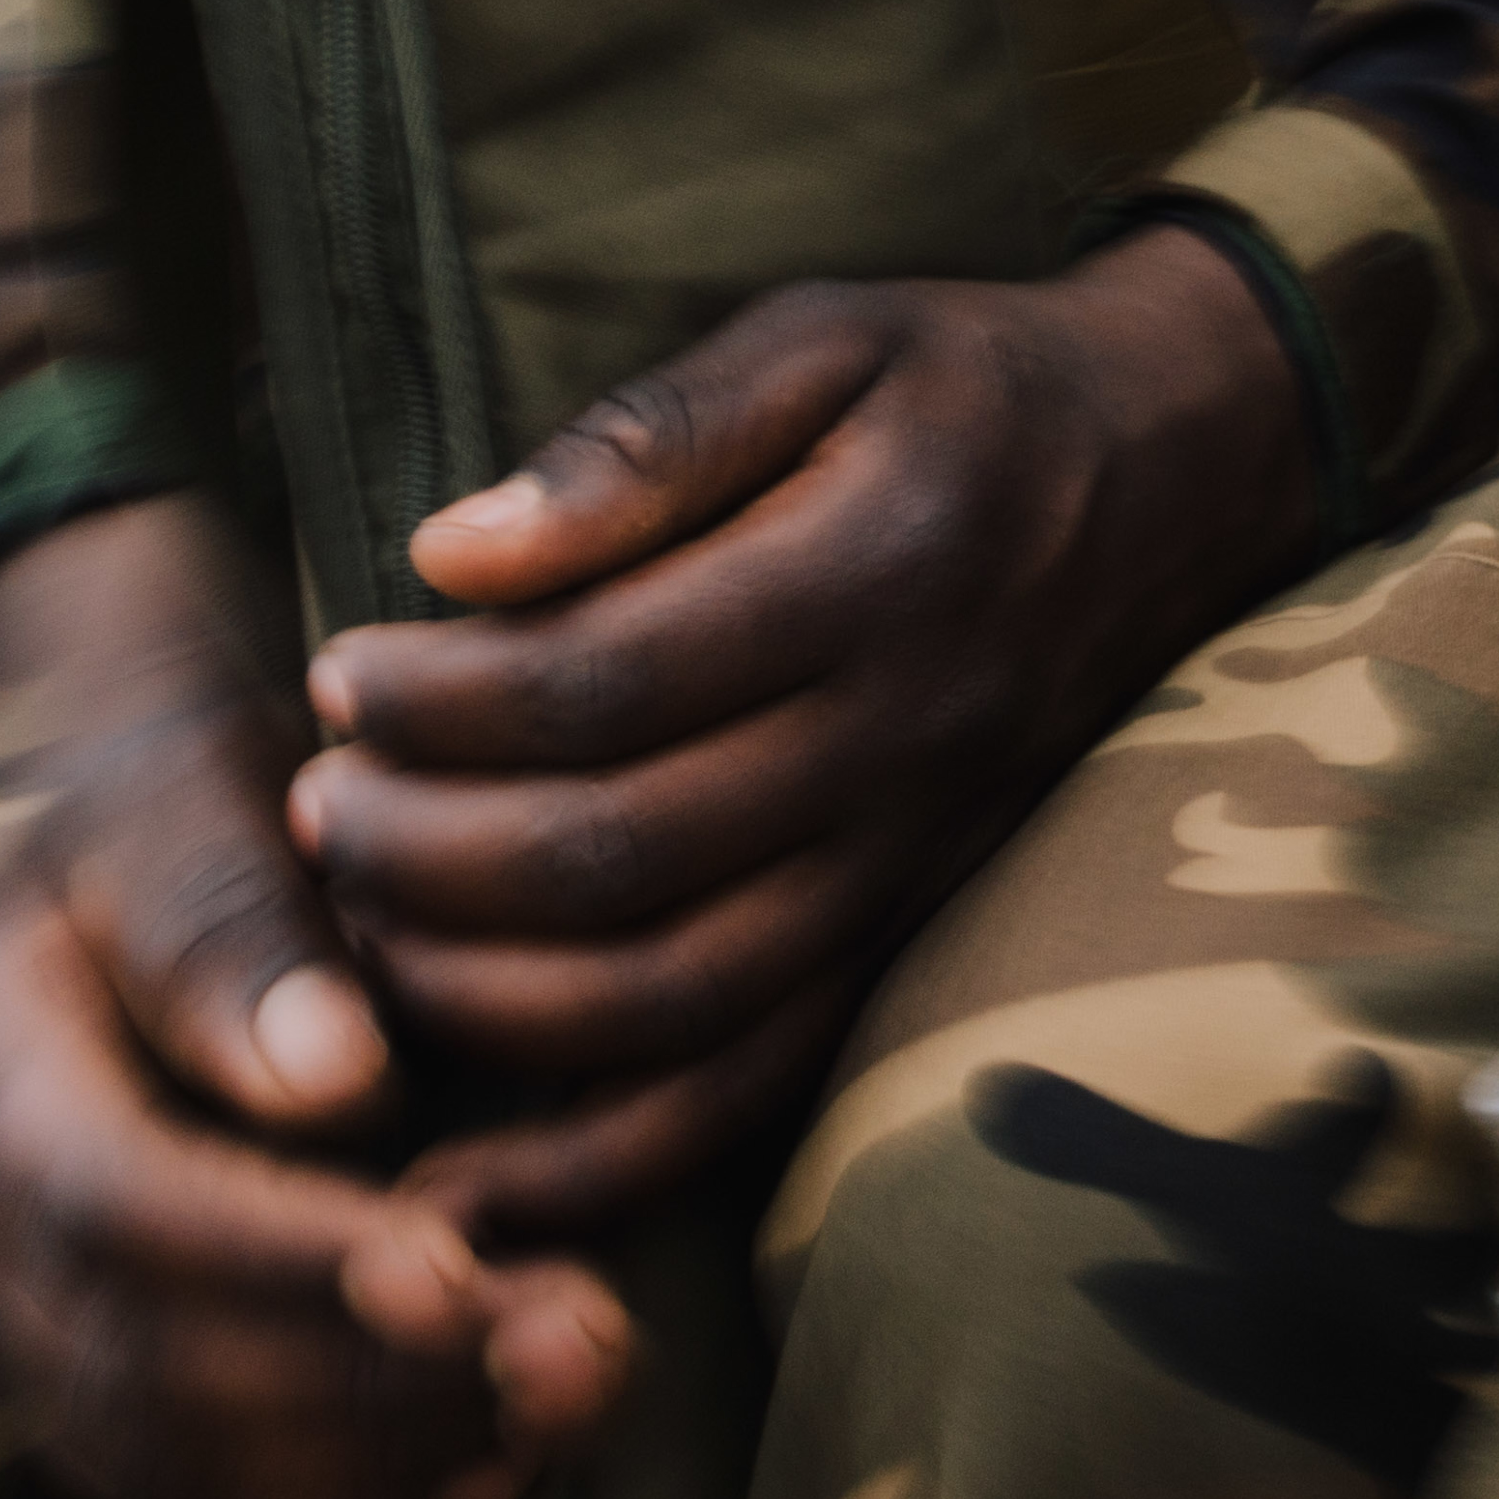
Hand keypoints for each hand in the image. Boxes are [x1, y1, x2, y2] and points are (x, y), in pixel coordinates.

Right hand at [0, 503, 627, 1498]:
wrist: (116, 883)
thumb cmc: (164, 818)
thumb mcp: (170, 805)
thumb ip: (228, 926)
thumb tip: (336, 1076)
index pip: (116, 1211)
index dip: (282, 1255)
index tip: (452, 1261)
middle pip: (158, 1365)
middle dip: (374, 1374)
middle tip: (580, 1338)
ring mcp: (54, 1334)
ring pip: (191, 1456)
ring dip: (391, 1452)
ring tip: (580, 1388)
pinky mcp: (135, 1385)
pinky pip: (220, 1492)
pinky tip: (510, 1461)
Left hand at [276, 231, 1315, 1248]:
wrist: (1175, 473)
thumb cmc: (959, 391)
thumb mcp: (822, 336)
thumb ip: (647, 436)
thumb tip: (453, 555)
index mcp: (876, 568)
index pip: (601, 685)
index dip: (431, 702)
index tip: (342, 675)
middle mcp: (900, 737)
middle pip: (609, 857)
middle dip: (414, 848)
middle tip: (324, 802)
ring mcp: (908, 858)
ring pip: (660, 996)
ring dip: (470, 988)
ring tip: (372, 910)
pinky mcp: (902, 936)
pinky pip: (745, 1085)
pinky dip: (596, 1158)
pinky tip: (465, 1161)